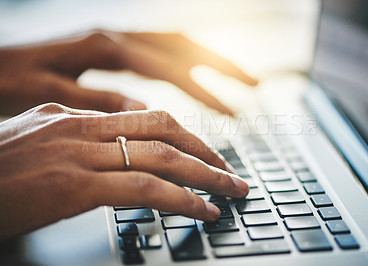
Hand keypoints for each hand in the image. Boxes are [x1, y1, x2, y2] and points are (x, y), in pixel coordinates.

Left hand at [0, 30, 257, 115]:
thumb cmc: (10, 79)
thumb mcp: (47, 94)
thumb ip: (96, 99)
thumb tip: (143, 110)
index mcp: (105, 46)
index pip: (171, 70)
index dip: (206, 92)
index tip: (234, 112)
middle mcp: (117, 37)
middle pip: (184, 46)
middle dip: (223, 67)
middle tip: (255, 87)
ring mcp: (116, 39)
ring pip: (175, 45)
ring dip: (209, 61)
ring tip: (239, 81)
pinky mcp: (112, 48)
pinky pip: (159, 52)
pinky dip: (184, 64)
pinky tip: (194, 76)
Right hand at [0, 103, 248, 240]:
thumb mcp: (36, 146)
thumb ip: (76, 143)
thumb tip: (112, 152)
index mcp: (73, 116)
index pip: (148, 118)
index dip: (187, 136)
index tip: (208, 155)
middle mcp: (80, 128)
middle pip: (164, 129)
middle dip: (206, 152)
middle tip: (231, 173)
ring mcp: (77, 154)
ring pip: (161, 156)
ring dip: (205, 175)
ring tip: (231, 192)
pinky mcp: (72, 186)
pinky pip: (143, 187)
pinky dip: (180, 199)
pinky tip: (202, 211)